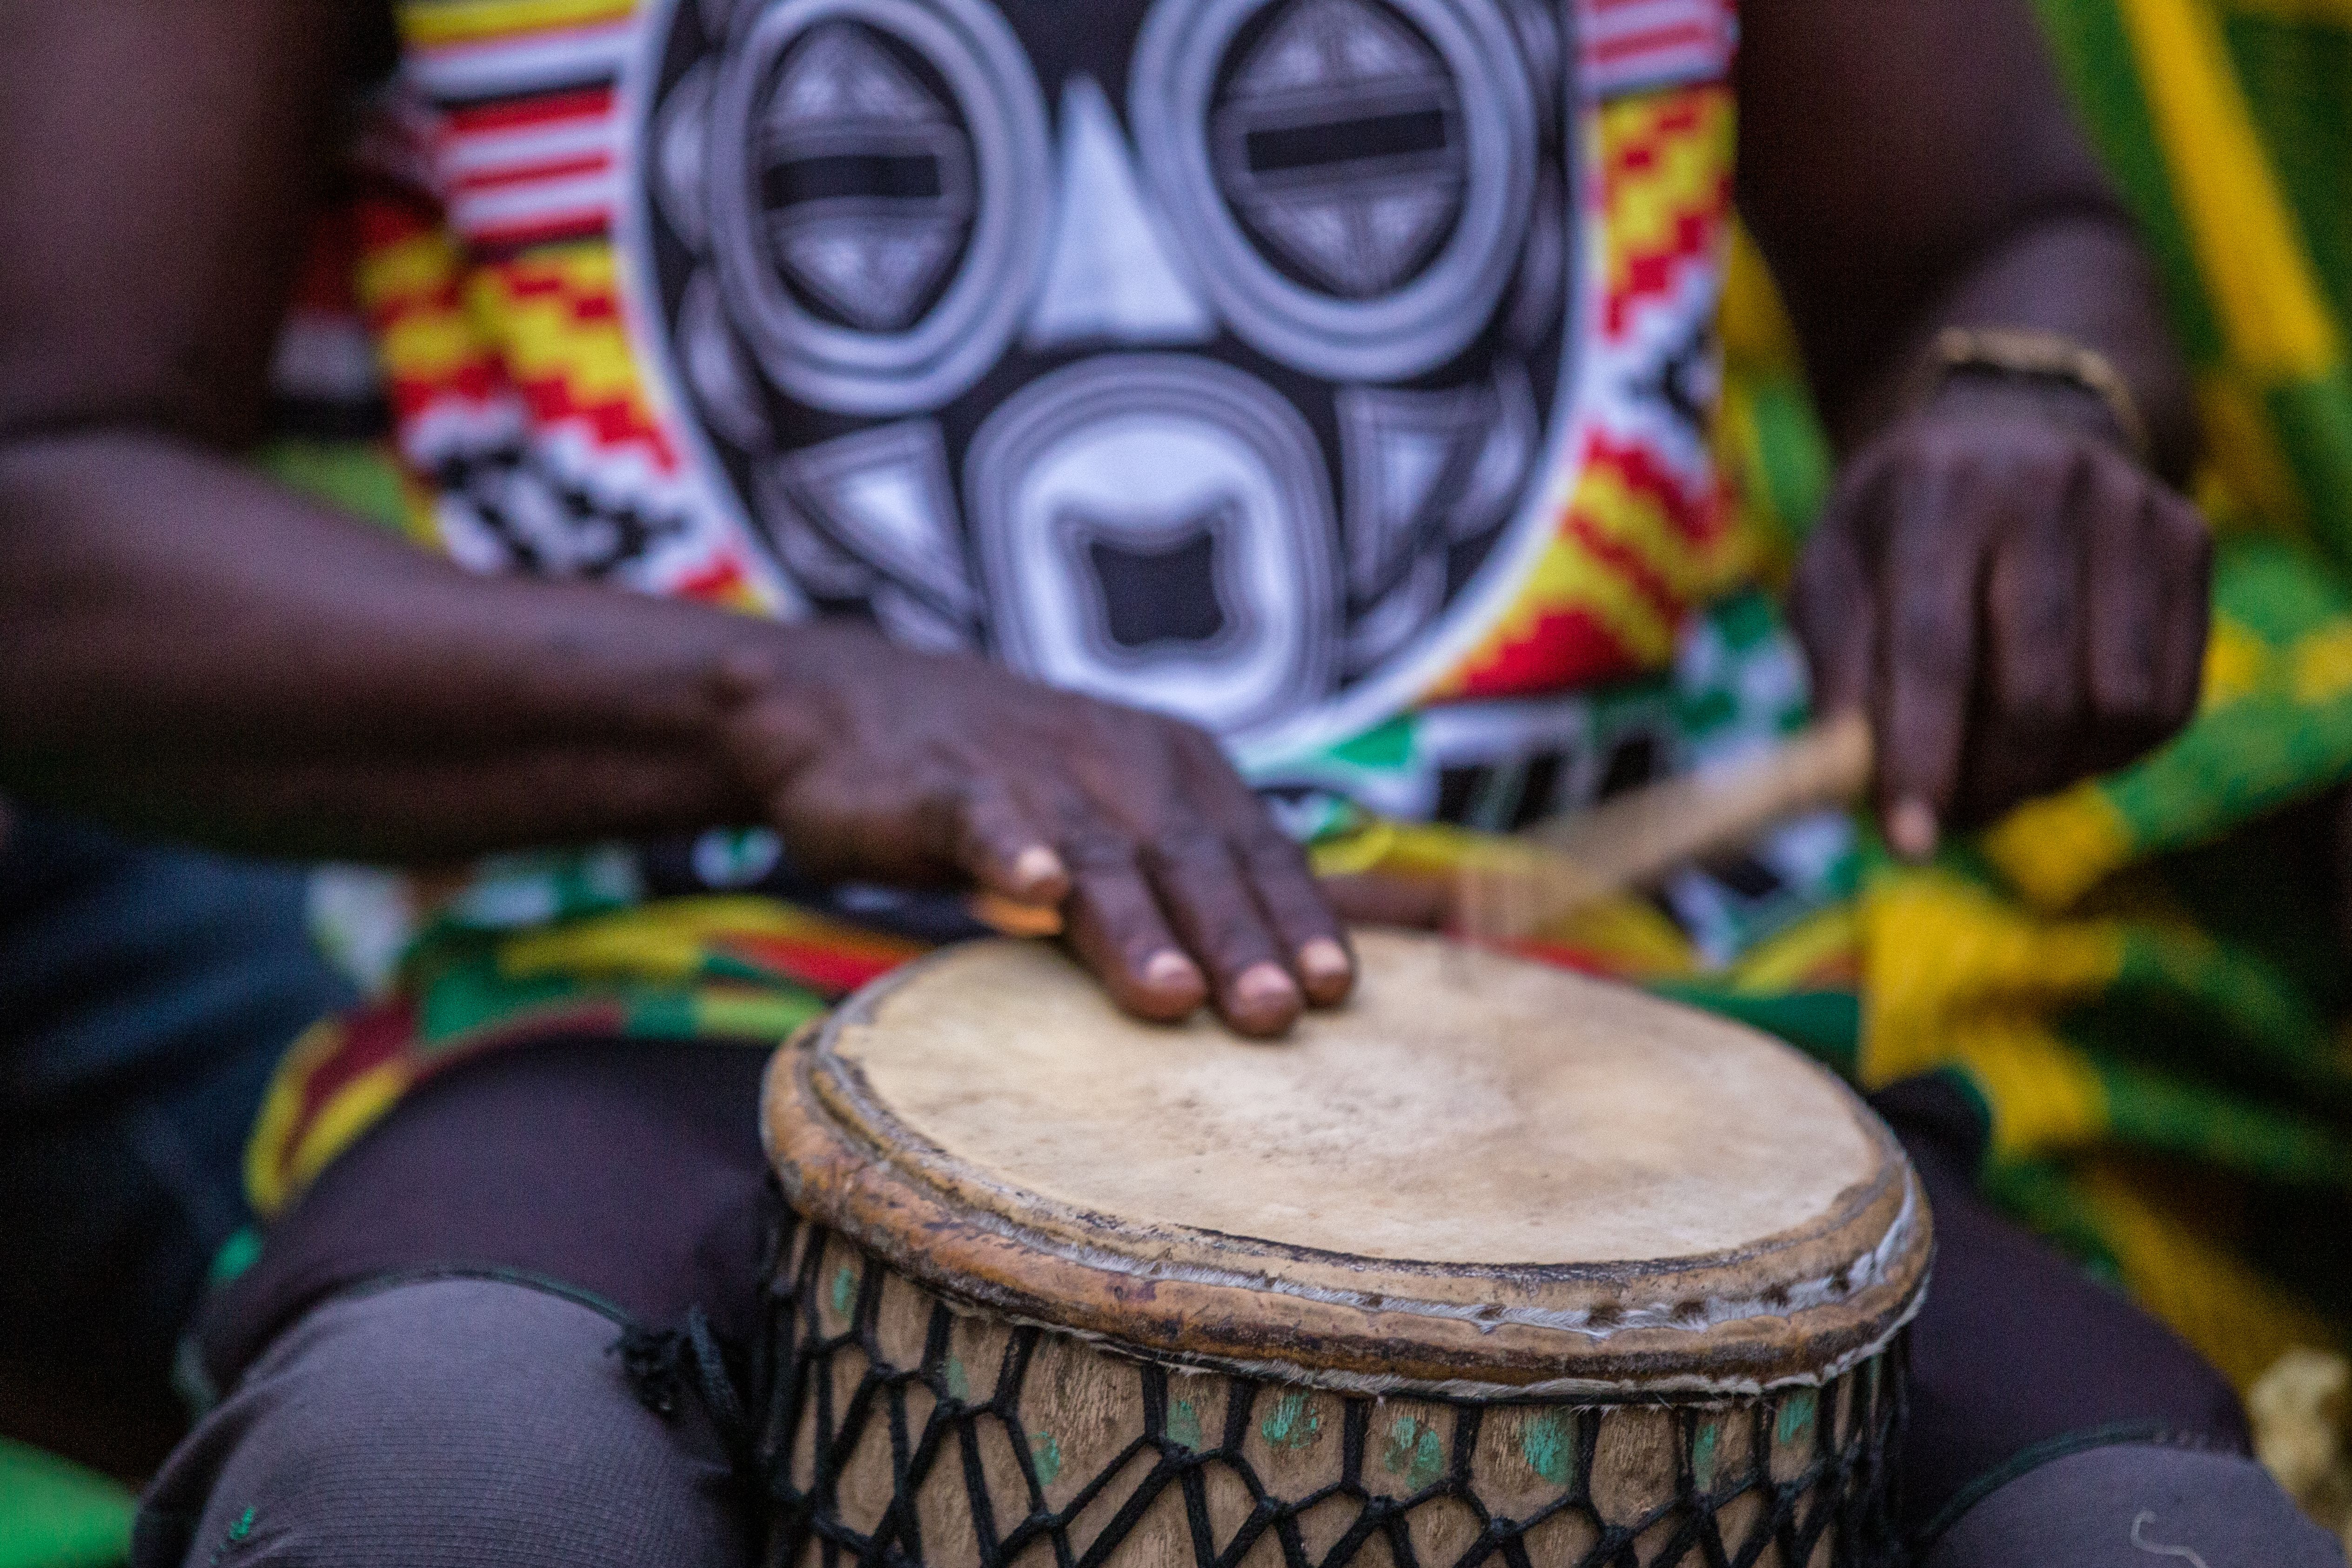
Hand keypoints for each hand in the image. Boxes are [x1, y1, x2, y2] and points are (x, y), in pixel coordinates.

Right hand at [711, 623, 1352, 1035]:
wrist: (852, 706)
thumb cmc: (1014, 788)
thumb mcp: (1116, 820)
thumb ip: (1184, 889)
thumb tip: (1280, 989)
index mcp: (1178, 768)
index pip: (1256, 848)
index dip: (1297, 916)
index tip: (1336, 990)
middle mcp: (1120, 759)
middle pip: (1193, 858)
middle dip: (1240, 937)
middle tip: (1276, 1016)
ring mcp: (1031, 768)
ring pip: (1099, 852)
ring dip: (1140, 925)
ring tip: (1174, 996)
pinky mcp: (942, 783)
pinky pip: (985, 817)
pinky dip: (1013, 847)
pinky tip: (1036, 886)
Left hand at [1790, 379, 2209, 857]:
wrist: (2008, 425)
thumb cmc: (1898, 527)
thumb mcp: (1835, 574)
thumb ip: (1836, 673)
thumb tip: (1850, 785)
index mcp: (1939, 490)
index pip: (1934, 648)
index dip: (1922, 756)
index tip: (1908, 845)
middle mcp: (2049, 487)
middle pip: (2037, 689)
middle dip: (1991, 781)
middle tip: (1953, 817)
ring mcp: (2134, 510)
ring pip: (2116, 705)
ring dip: (2053, 774)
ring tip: (2000, 772)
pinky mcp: (2191, 542)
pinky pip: (2168, 700)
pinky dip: (2110, 751)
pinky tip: (2059, 740)